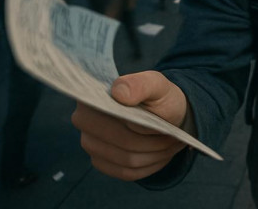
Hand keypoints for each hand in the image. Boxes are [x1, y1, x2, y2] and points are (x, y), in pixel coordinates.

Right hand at [71, 71, 188, 180]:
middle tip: (173, 136)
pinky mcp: (100, 161)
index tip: (162, 124)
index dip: (142, 127)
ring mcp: (90, 143)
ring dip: (155, 155)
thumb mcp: (156, 84)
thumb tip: (118, 93)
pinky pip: (126, 173)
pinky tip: (159, 154)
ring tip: (170, 143)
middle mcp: (83, 120)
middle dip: (153, 143)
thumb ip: (139, 84)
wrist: (165, 113)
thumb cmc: (159, 97)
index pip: (113, 122)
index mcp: (94, 96)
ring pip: (127, 161)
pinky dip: (149, 165)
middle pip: (123, 144)